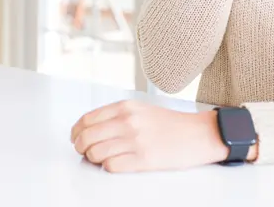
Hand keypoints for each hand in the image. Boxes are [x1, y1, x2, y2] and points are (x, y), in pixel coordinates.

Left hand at [70, 100, 226, 172]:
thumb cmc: (169, 124)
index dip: (76, 132)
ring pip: (95, 153)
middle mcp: (128, 122)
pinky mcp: (144, 160)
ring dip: (94, 159)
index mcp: (125, 107)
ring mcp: (135, 141)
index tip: (75, 138)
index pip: (86, 119)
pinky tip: (115, 164)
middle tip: (84, 152)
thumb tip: (89, 129)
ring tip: (101, 159)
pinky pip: (111, 166)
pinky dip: (108, 167)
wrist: (197, 134)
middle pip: (86, 137)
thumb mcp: (140, 109)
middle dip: (80, 147)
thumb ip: (115, 116)